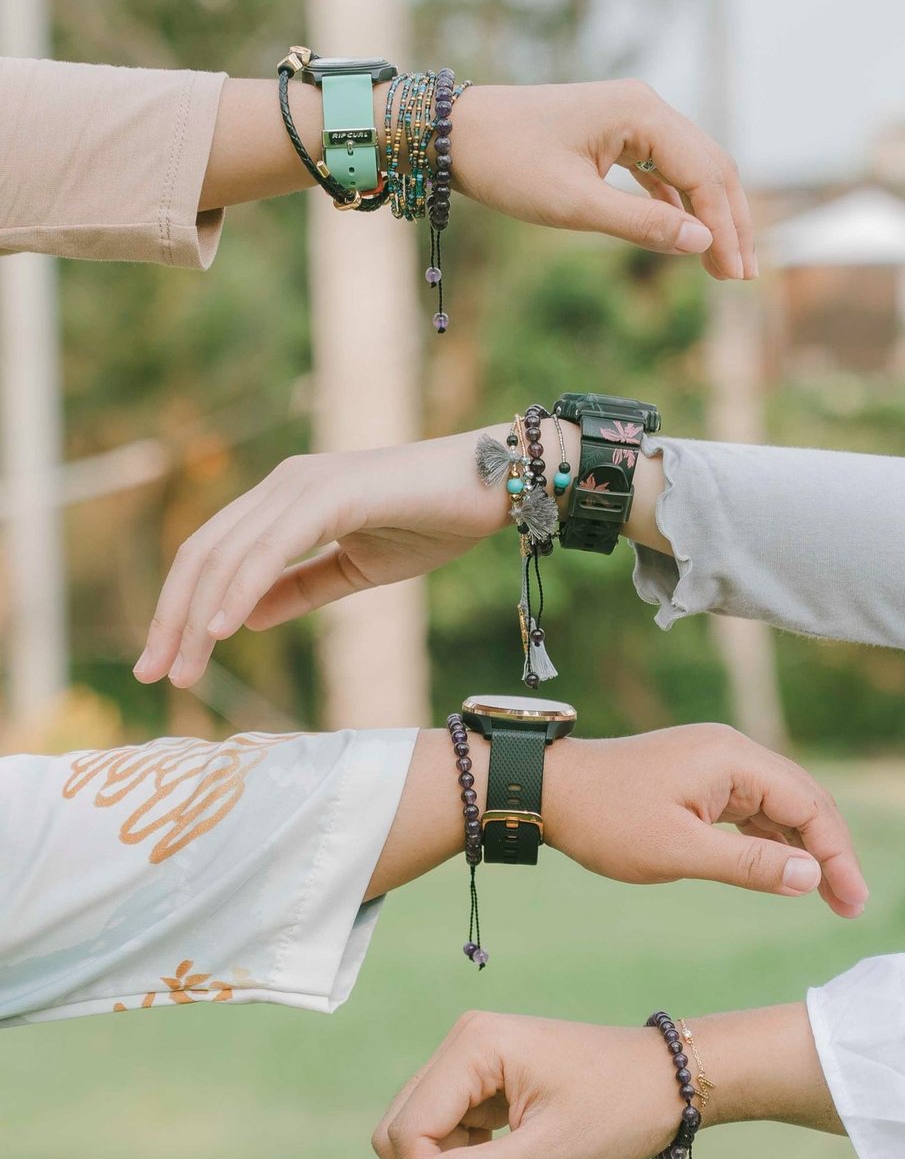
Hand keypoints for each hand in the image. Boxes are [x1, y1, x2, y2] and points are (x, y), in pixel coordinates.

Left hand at [133, 427, 511, 686]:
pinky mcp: (331, 492)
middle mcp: (283, 484)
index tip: (166, 664)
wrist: (495, 486)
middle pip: (203, 554)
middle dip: (171, 618)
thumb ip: (300, 589)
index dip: (179, 609)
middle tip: (155, 675)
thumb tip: (244, 619)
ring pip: (227, 554)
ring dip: (197, 616)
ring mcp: (303, 483)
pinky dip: (241, 588)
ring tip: (184, 668)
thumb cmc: (434, 521)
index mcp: (285, 501)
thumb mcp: (356, 570)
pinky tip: (221, 629)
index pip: (213, 556)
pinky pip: (272, 547)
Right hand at [373, 1011, 689, 1158]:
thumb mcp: (542, 1154)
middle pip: (414, 1139)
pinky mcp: (490, 1088)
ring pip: (437, 1148)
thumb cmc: (616, 1111)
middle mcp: (465, 1046)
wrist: (672, 1086)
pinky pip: (463, 1144)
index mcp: (473, 1046)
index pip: (410, 1129)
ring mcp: (476, 1066)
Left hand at [453, 80, 755, 280]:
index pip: (705, 175)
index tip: (733, 274)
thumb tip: (701, 243)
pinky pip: (662, 168)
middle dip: (730, 222)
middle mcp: (644, 106)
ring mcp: (631, 116)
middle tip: (741, 276)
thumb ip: (641, 224)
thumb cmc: (509, 164)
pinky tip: (685, 236)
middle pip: (710, 166)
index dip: (725, 228)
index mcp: (641, 113)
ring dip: (708, 214)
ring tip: (721, 263)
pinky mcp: (615, 131)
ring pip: (691, 167)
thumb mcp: (574, 205)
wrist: (457, 133)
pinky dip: (678, 203)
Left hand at [548, 725, 867, 917]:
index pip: (809, 804)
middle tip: (851, 906)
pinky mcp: (701, 778)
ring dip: (804, 849)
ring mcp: (716, 763)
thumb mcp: (680, 852)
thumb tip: (812, 877)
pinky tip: (785, 874)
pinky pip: (753, 808)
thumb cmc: (607, 819)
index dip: (837, 854)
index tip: (853, 902)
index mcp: (733, 758)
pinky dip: (772, 841)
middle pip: (803, 800)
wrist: (549, 791)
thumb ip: (750, 866)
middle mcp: (732, 751)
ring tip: (829, 898)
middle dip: (830, 852)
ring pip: (780, 805)